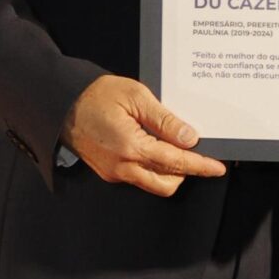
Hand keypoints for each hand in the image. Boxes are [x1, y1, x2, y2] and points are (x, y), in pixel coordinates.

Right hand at [66, 75, 225, 195]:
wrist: (61, 104)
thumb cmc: (94, 95)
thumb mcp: (135, 96)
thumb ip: (164, 120)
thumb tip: (189, 138)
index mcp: (130, 147)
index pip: (175, 163)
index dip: (200, 165)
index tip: (217, 167)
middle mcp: (122, 167)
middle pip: (168, 183)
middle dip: (186, 172)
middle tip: (198, 154)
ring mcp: (114, 173)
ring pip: (154, 184)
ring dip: (170, 171)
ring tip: (174, 147)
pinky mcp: (109, 172)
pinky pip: (140, 177)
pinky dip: (154, 167)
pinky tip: (156, 148)